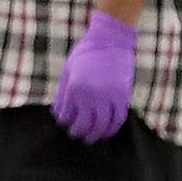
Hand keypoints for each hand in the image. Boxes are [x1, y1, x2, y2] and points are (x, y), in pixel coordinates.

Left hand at [53, 11, 136, 142]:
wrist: (111, 41)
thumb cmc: (85, 53)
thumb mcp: (68, 69)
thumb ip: (63, 91)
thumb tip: (58, 111)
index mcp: (75, 87)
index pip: (67, 113)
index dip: (64, 120)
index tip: (63, 122)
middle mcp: (92, 95)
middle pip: (84, 123)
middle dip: (77, 131)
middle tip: (74, 134)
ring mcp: (109, 97)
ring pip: (102, 125)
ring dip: (95, 135)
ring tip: (89, 138)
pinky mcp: (123, 98)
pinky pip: (118, 120)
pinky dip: (112, 129)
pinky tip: (106, 132)